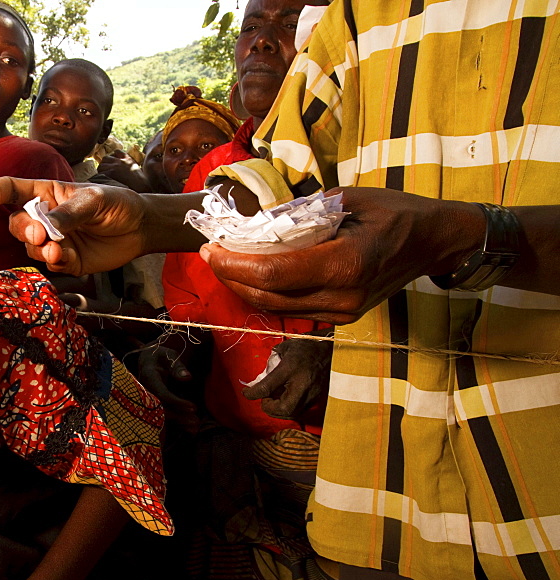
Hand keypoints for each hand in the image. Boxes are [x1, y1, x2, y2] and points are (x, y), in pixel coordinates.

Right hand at [0, 177, 148, 274]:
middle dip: (23, 230)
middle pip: (17, 224)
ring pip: (31, 248)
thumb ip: (69, 213)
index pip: (14, 190)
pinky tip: (66, 257)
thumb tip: (47, 229)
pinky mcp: (65, 260)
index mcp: (47, 193)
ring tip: (58, 251)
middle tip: (39, 235)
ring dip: (40, 251)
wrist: (138, 228)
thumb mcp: (94, 200)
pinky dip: (55, 262)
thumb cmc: (115, 203)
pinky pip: (50, 264)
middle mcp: (45, 217)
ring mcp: (53, 240)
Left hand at [97, 150, 151, 192]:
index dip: (112, 157)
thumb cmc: (141, 182)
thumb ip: (129, 165)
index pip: (116, 152)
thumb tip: (124, 169)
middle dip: (105, 164)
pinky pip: (100, 173)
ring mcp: (114, 166)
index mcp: (127, 158)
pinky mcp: (110, 173)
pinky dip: (100, 177)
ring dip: (101, 171)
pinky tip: (104, 181)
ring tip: (104, 177)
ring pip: (101, 165)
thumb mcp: (136, 169)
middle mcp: (120, 161)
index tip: (112, 163)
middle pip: (106, 158)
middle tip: (106, 171)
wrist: (141, 187)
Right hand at [138, 345, 200, 435]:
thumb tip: (187, 378)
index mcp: (149, 377)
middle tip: (197, 422)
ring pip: (162, 415)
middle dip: (179, 416)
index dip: (177, 402)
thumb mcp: (170, 356)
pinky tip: (191, 430)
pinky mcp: (154, 405)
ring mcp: (149, 399)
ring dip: (179, 423)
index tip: (193, 407)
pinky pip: (164, 417)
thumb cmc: (161, 355)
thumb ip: (177, 367)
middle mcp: (146, 391)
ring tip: (196, 427)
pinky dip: (177, 423)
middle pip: (161, 409)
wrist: (149, 360)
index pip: (161, 394)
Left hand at [200, 187, 484, 323]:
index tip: (211, 249)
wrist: (434, 243)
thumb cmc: (395, 212)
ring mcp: (342, 311)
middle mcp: (341, 296)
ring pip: (275, 307)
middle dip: (231, 276)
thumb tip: (259, 219)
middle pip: (267, 295)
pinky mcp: (341, 317)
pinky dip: (265, 292)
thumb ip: (303, 211)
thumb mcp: (348, 197)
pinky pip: (291, 308)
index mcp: (344, 264)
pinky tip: (251, 273)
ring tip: (224, 262)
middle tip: (210, 253)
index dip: (234, 264)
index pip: (272, 273)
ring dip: (244, 286)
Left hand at [242, 335, 331, 419]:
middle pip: (283, 408)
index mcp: (291, 368)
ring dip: (278, 411)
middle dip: (269, 408)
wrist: (331, 348)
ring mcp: (312, 392)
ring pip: (292, 413)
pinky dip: (289, 408)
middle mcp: (302, 383)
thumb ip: (272, 363)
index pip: (267, 387)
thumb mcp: (285, 348)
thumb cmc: (305, 346)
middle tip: (264, 399)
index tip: (246, 393)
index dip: (252, 393)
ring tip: (273, 399)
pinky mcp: (317, 397)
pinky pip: (300, 409)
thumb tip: (261, 377)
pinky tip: (285, 399)